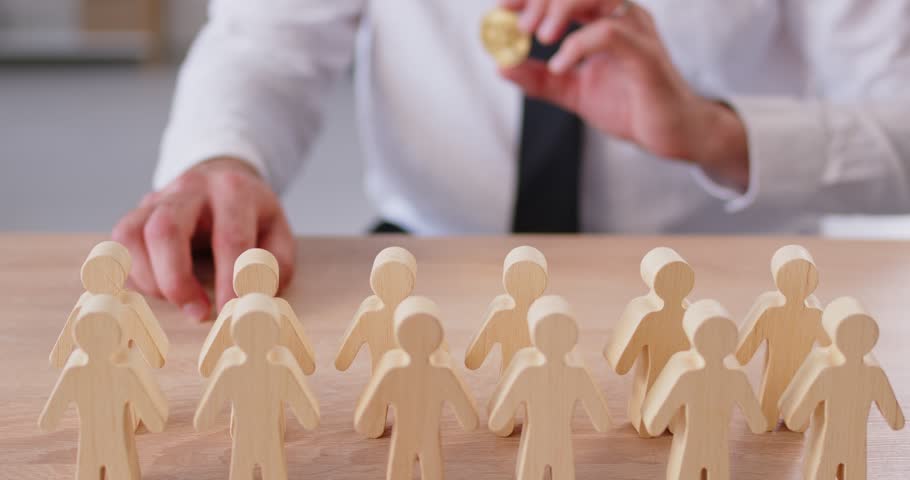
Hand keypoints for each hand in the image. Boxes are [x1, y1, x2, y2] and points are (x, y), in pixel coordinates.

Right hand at [112, 158, 294, 319]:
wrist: (223, 177)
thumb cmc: (252, 215)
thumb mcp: (277, 232)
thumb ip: (275, 264)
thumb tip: (255, 296)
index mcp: (233, 191)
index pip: (229, 237)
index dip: (230, 280)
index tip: (232, 310)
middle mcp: (191, 188)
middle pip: (165, 230)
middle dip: (177, 281)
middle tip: (198, 312)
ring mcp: (158, 197)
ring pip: (132, 235)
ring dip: (151, 279)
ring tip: (178, 300)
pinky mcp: (137, 211)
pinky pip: (120, 243)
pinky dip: (134, 273)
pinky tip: (158, 287)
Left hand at [500, 0, 749, 189]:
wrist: (672, 133)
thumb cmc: (630, 106)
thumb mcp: (573, 91)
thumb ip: (538, 80)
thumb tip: (501, 65)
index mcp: (604, 18)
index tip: (501, 8)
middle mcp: (622, 15)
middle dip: (542, 0)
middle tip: (520, 28)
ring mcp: (636, 31)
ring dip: (560, 11)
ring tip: (539, 38)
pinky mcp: (646, 55)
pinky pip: (610, 34)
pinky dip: (578, 45)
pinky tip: (559, 66)